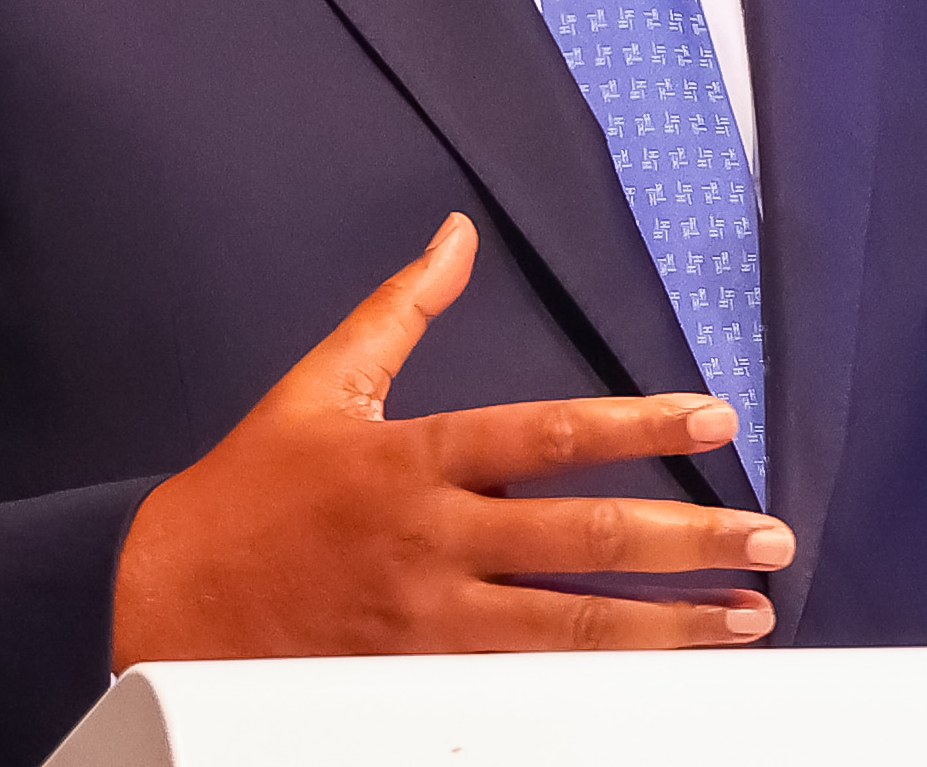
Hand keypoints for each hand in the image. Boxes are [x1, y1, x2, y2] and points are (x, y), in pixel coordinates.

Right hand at [111, 214, 787, 661]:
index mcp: (413, 460)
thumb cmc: (246, 494)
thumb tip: (455, 237)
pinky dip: (593, 686)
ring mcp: (427, 623)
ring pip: (567, 630)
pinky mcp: (414, 684)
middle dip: (687, 541)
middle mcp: (431, 542)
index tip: (714, 417)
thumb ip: (402, 310)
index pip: (547, 435)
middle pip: (580, 542)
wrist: (156, 602)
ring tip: (746, 620)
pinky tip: (654, 684)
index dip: (637, 426)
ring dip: (667, 626)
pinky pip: (519, 688)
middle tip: (770, 539)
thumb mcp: (322, 383)